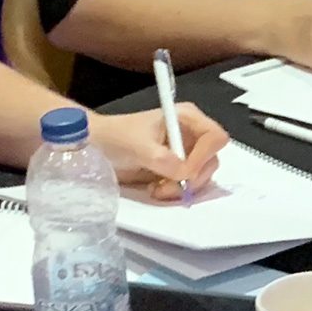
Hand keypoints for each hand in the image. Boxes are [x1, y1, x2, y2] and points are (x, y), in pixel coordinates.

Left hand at [90, 104, 228, 201]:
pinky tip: (156, 188)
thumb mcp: (137, 145)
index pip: (214, 137)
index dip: (204, 156)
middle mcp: (191, 135)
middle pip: (211, 160)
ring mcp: (185, 154)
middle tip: (170, 185)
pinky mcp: (176, 170)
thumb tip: (185, 173)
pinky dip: (174, 192)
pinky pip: (188, 186)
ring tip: (157, 188)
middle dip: (193, 177)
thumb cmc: (115, 137)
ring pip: (201, 176)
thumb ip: (163, 159)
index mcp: (186, 118)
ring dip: (181, 188)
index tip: (184, 171)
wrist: (97, 147)